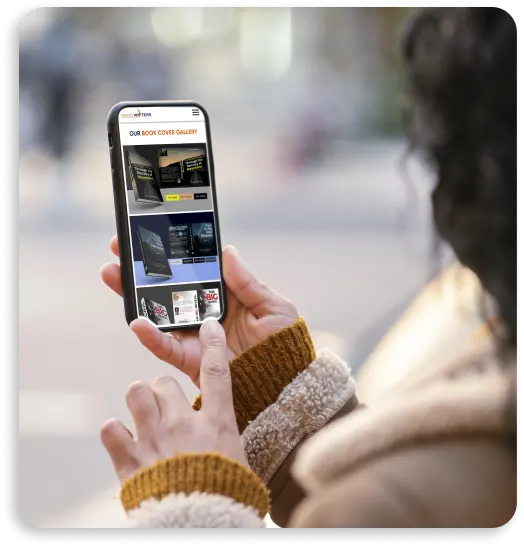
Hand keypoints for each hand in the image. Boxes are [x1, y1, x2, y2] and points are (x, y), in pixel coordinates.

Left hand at [100, 317, 246, 483]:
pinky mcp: (129, 459)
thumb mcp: (236, 462)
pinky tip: (122, 440)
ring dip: (138, 401)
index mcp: (216, 424)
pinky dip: (115, 432)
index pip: (216, 372)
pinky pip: (111, 428)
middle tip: (165, 407)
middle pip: (165, 381)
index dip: (213, 344)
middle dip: (163, 391)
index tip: (209, 326)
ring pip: (136, 392)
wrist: (195, 525)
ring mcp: (153, 439)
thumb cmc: (223, 496)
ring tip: (142, 416)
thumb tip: (224, 434)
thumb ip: (226, 440)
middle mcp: (183, 424)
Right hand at [101, 237, 297, 385]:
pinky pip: (166, 346)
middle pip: (166, 288)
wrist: (285, 381)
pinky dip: (150, 335)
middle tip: (120, 248)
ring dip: (133, 295)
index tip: (152, 235)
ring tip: (114, 274)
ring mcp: (194, 335)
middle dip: (141, 269)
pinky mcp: (190, 358)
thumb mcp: (272, 306)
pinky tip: (136, 320)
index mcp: (223, 296)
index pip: (192, 271)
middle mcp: (203, 313)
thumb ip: (247, 282)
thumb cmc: (284, 342)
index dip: (172, 254)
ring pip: (157, 313)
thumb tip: (227, 250)